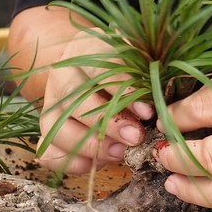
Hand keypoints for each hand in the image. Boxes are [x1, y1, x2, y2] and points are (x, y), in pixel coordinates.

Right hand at [38, 29, 153, 172]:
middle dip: (109, 124)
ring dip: (92, 147)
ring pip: (60, 129)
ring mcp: (51, 103)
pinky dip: (74, 162)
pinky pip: (50, 152)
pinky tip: (99, 162)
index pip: (102, 69)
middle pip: (78, 101)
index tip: (147, 112)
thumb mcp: (135, 55)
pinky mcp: (47, 129)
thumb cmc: (122, 62)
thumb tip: (163, 98)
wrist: (87, 66)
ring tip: (120, 152)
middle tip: (135, 138)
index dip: (126, 93)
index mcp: (86, 48)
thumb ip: (146, 71)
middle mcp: (63, 75)